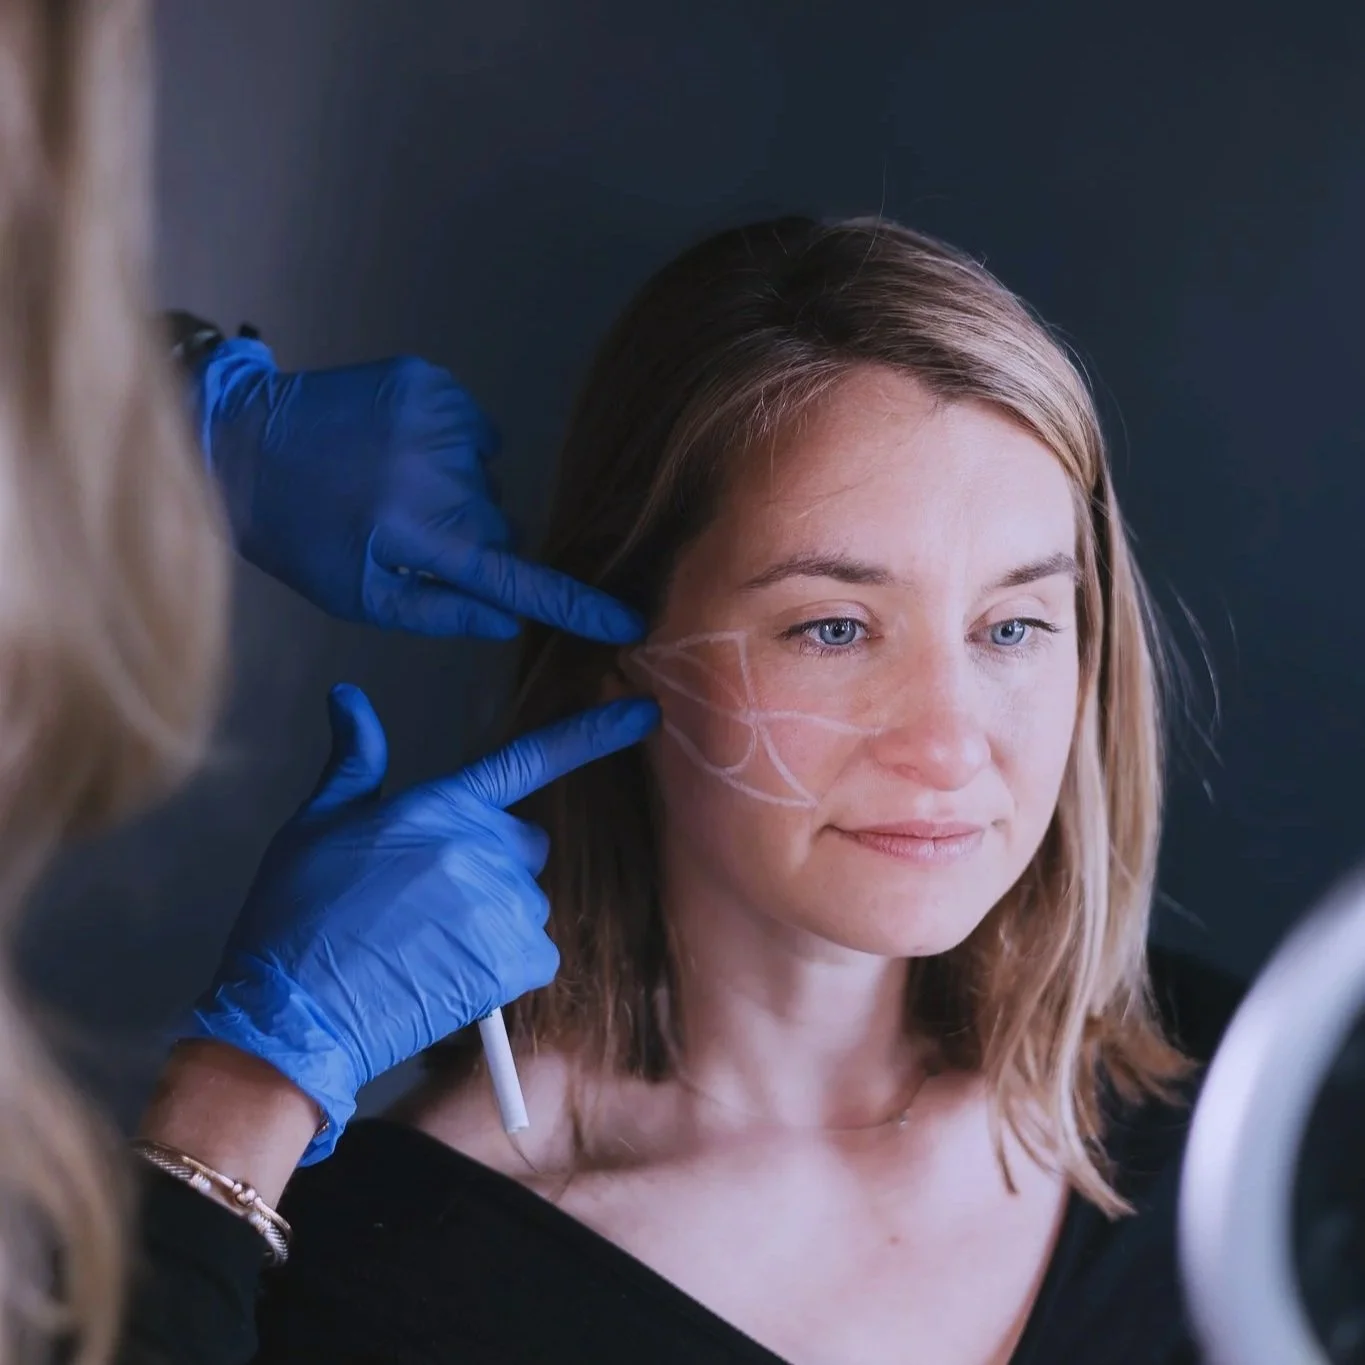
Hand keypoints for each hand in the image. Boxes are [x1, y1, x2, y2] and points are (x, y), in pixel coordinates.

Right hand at [180, 686, 657, 1161]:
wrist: (292, 1014)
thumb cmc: (296, 918)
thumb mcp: (316, 825)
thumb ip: (355, 760)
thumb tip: (350, 698)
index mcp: (441, 807)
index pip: (531, 759)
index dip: (593, 734)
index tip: (644, 713)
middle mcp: (483, 848)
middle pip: (526, 844)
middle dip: (494, 864)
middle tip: (432, 899)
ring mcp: (503, 905)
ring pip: (527, 902)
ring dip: (495, 920)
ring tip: (427, 944)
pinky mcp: (515, 961)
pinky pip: (535, 953)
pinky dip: (505, 966)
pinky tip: (451, 974)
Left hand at [195, 338, 641, 640]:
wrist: (241, 440)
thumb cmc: (299, 534)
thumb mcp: (360, 595)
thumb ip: (440, 611)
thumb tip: (509, 621)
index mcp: (419, 534)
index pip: (514, 578)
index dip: (573, 606)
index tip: (625, 623)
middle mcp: (438, 472)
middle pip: (500, 525)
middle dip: (471, 539)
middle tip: (408, 534)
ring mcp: (438, 418)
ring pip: (487, 480)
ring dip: (457, 492)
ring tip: (392, 487)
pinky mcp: (430, 381)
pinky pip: (476, 432)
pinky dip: (451, 448)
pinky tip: (399, 450)